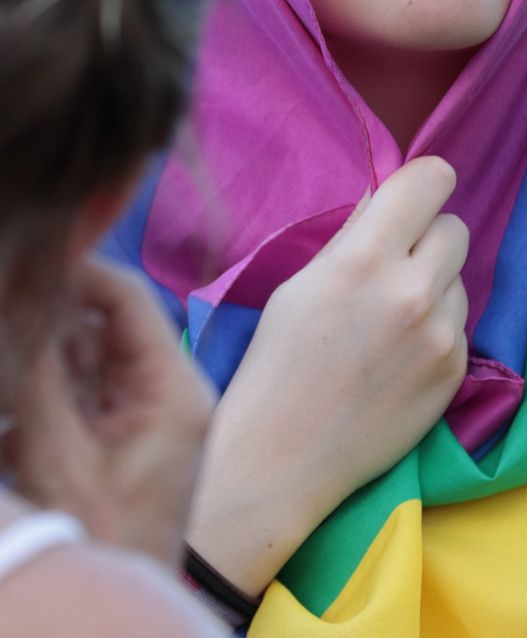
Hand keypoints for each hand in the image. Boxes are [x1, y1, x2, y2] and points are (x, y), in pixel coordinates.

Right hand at [4, 257, 213, 566]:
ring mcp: (142, 418)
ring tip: (15, 366)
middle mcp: (165, 393)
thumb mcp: (59, 455)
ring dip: (37, 356)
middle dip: (46, 317)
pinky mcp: (118, 442)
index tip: (25, 264)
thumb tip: (23, 302)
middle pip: (100, 327)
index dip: (74, 272)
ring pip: (80, 360)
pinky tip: (15, 407)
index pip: (126, 298)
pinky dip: (38, 394)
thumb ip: (36, 376)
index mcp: (172, 387)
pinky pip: (74, 396)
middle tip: (10, 307)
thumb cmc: (105, 541)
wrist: (116, 625)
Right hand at [187, 156, 468, 595]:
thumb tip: (389, 196)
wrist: (280, 461)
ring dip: (433, 287)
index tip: (410, 201)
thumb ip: (354, 235)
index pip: (432, 179)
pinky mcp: (455, 371)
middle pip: (455, 227)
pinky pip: (459, 325)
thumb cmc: (275, 364)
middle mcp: (412, 289)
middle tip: (394, 267)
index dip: (422, 185)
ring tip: (388, 324)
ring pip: (459, 278)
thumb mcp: (301, 282)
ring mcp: (441, 334)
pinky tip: (397, 360)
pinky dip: (435, 331)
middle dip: (427, 239)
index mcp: (364, 257)